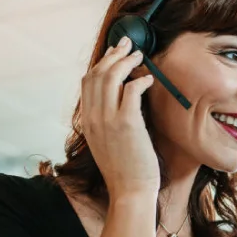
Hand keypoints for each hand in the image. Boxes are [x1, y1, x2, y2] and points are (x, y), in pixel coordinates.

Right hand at [79, 36, 159, 199]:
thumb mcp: (106, 143)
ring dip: (126, 61)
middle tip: (127, 44)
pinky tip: (148, 79)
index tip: (113, 53)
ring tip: (139, 56)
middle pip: (98, 74)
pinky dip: (140, 80)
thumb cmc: (124, 171)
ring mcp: (108, 120)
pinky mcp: (127, 123)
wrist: (129, 191)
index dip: (101, 63)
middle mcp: (94, 118)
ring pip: (112, 77)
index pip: (88, 82)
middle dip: (113, 54)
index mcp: (87, 121)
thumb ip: (106, 122)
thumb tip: (119, 101)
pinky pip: (131, 90)